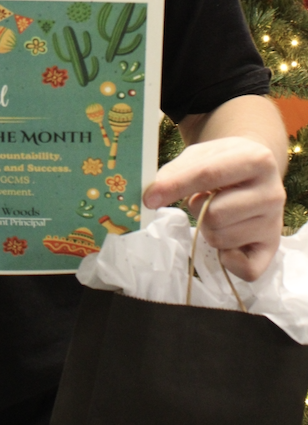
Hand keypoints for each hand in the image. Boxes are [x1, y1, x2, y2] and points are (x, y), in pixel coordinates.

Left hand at [143, 136, 285, 281]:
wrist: (255, 172)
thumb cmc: (223, 162)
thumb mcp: (201, 154)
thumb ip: (176, 170)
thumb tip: (153, 195)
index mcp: (256, 159)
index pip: (209, 174)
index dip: (175, 186)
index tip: (149, 198)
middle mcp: (272, 193)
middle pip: (215, 214)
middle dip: (197, 209)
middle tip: (204, 199)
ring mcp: (274, 223)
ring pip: (222, 240)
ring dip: (208, 230)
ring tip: (219, 213)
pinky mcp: (273, 248)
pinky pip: (245, 269)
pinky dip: (228, 260)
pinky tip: (228, 241)